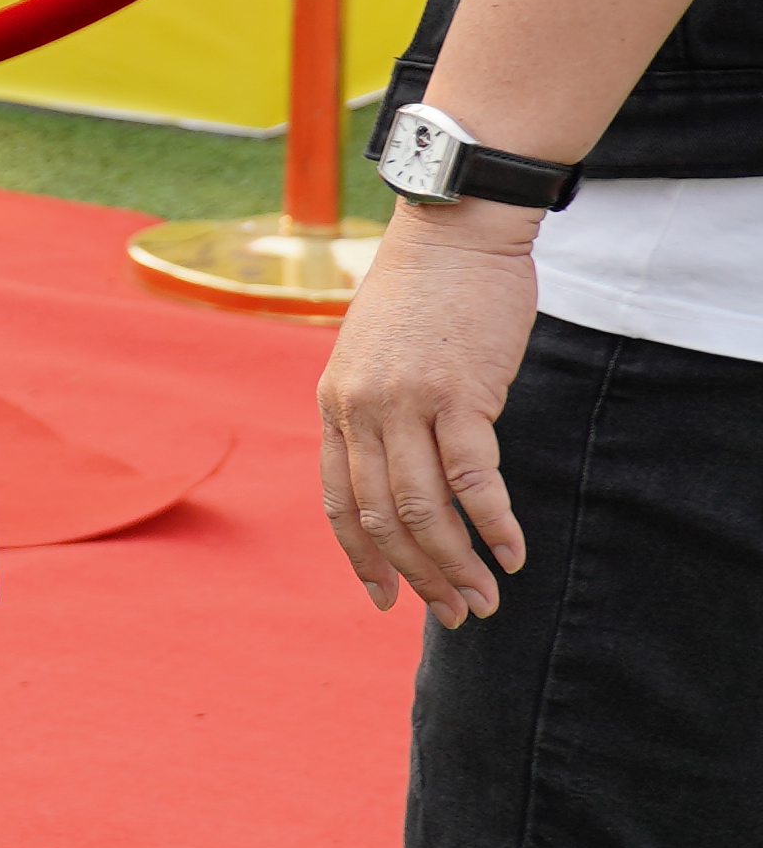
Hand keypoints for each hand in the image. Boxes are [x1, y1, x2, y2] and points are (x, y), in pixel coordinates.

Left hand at [318, 198, 540, 620]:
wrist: (453, 233)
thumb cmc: (423, 296)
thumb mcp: (374, 357)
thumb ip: (377, 412)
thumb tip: (400, 468)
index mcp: (334, 406)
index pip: (340, 502)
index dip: (362, 557)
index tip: (384, 599)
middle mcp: (360, 410)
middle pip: (382, 517)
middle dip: (418, 576)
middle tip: (454, 614)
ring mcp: (405, 403)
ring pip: (424, 507)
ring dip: (457, 563)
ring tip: (486, 600)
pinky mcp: (458, 393)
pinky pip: (473, 476)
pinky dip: (493, 523)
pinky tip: (514, 554)